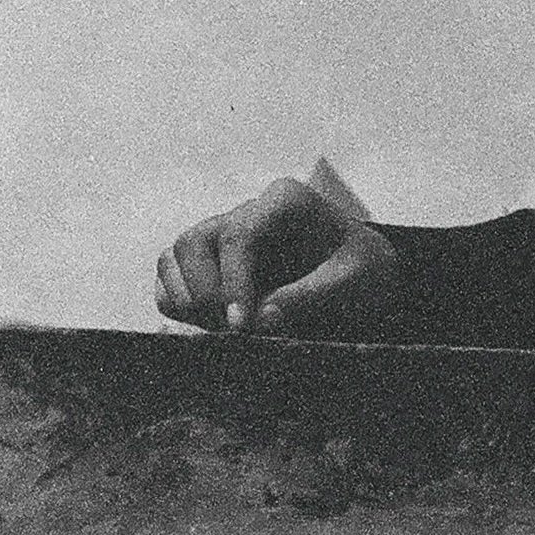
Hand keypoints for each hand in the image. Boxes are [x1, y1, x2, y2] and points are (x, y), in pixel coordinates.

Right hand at [155, 177, 402, 337]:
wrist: (363, 278)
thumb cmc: (365, 271)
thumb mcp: (358, 281)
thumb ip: (314, 296)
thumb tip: (262, 318)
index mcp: (286, 201)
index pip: (239, 234)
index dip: (232, 282)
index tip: (242, 326)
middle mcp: (247, 211)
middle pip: (195, 242)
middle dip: (208, 293)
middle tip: (237, 333)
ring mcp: (223, 234)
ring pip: (175, 257)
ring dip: (190, 300)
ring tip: (228, 331)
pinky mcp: (209, 263)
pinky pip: (170, 279)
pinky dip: (180, 305)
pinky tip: (213, 326)